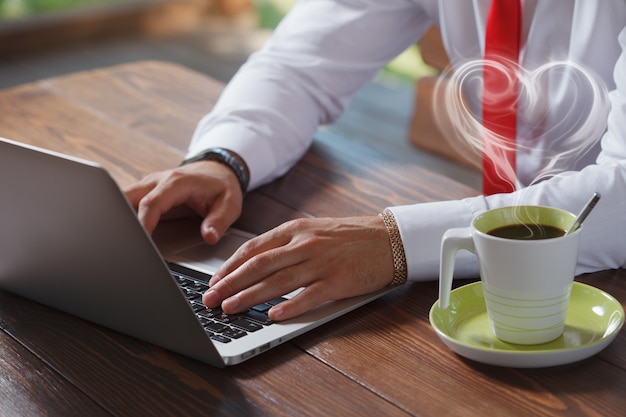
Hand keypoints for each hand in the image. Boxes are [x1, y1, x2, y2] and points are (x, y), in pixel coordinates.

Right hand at [124, 161, 242, 243]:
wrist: (218, 170)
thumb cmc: (222, 186)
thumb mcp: (230, 204)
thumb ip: (219, 221)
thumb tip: (209, 236)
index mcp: (177, 182)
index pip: (152, 202)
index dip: (143, 221)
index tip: (140, 239)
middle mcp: (158, 181)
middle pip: (127, 197)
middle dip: (119, 217)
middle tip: (118, 241)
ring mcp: (149, 185)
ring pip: (122, 197)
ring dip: (117, 215)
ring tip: (117, 238)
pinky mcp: (146, 191)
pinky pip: (126, 201)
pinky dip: (121, 214)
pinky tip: (121, 231)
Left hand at [203, 216, 394, 320]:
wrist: (390, 238)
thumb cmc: (352, 236)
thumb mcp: (315, 230)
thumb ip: (288, 244)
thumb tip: (257, 262)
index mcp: (296, 230)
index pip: (253, 249)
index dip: (230, 266)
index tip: (214, 281)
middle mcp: (304, 244)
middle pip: (258, 266)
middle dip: (229, 283)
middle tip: (210, 299)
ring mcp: (321, 262)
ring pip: (277, 281)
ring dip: (249, 296)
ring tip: (230, 309)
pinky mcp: (338, 281)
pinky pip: (308, 296)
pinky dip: (288, 306)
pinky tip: (272, 316)